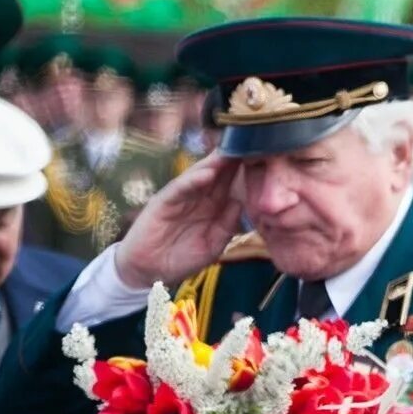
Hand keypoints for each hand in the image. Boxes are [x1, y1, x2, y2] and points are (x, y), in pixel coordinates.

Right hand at [114, 152, 243, 287]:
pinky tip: (207, 174)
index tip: (262, 158)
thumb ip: (227, 226)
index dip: (243, 172)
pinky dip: (193, 180)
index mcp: (212, 207)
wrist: (150, 271)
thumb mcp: (213, 245)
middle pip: (217, 174)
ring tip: (230, 152)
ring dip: (214, 164)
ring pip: (199, 176)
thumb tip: (240, 203)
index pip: (229, 184)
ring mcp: (181, 197)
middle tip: (248, 143)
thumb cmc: (182, 257)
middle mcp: (198, 197)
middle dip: (231, 160)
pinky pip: (180, 188)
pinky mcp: (164, 201)